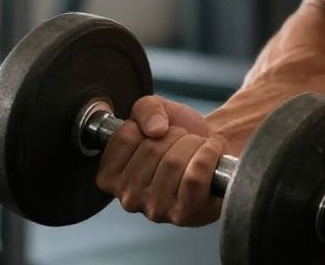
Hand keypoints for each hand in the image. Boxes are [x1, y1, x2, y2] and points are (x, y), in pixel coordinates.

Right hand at [95, 95, 226, 225]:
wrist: (214, 152)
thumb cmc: (180, 136)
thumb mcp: (157, 110)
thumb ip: (146, 108)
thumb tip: (155, 129)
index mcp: (110, 175)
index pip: (126, 137)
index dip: (151, 125)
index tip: (160, 134)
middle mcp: (128, 198)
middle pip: (152, 149)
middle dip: (175, 136)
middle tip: (183, 143)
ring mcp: (155, 210)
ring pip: (174, 162)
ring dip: (194, 145)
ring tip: (196, 151)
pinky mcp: (183, 215)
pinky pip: (194, 177)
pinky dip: (208, 156)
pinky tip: (210, 156)